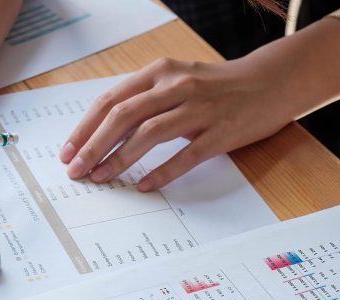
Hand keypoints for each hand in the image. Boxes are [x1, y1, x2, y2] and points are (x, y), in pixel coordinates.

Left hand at [59, 57, 295, 190]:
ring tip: (100, 177)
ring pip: (149, 133)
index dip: (85, 128)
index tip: (67, 151)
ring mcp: (200, 108)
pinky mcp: (221, 131)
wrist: (272, 82)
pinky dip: (161, 172)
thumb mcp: (175, 82)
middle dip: (93, 146)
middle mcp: (176, 86)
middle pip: (122, 116)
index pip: (110, 101)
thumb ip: (142, 101)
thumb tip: (100, 133)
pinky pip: (186, 155)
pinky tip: (143, 186)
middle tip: (76, 170)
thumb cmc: (215, 87)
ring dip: (119, 158)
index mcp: (159, 73)